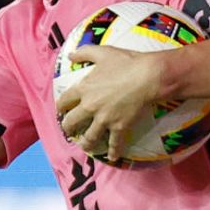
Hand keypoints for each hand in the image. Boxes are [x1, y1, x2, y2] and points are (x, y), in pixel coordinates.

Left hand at [55, 46, 168, 161]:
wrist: (148, 76)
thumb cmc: (126, 62)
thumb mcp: (102, 52)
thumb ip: (84, 52)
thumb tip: (70, 55)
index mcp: (83, 89)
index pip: (64, 101)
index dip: (61, 107)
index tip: (61, 111)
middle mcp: (90, 106)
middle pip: (72, 122)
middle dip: (68, 128)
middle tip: (69, 130)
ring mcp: (104, 119)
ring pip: (89, 137)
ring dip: (85, 143)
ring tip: (84, 146)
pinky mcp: (119, 127)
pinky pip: (114, 143)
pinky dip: (113, 152)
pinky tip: (112, 157)